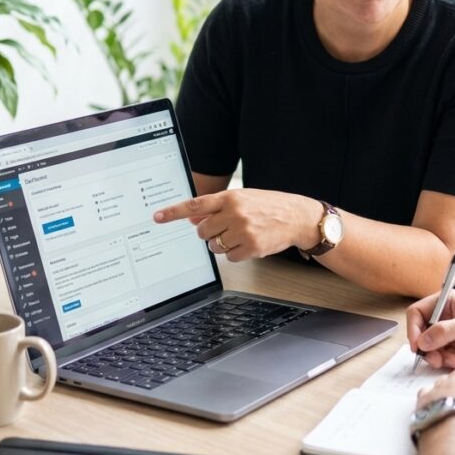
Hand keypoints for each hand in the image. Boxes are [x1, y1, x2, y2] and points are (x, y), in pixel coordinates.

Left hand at [153, 188, 322, 260]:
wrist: (297, 217)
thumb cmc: (269, 206)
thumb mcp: (243, 199)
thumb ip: (217, 207)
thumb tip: (192, 219)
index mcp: (231, 197)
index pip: (195, 205)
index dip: (173, 212)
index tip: (157, 217)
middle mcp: (235, 213)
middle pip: (202, 231)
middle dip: (209, 233)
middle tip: (225, 228)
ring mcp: (243, 231)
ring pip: (214, 246)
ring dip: (222, 244)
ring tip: (240, 234)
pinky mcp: (251, 248)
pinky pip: (229, 257)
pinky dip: (236, 253)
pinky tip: (249, 243)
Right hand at [407, 290, 454, 369]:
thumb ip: (445, 331)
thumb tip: (422, 341)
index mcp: (447, 303)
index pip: (418, 313)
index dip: (413, 329)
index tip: (417, 345)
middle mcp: (446, 318)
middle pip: (423, 334)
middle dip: (429, 349)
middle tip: (438, 359)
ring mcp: (452, 335)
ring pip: (433, 350)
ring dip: (442, 358)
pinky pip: (445, 359)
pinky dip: (452, 363)